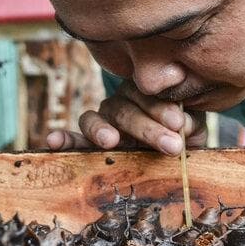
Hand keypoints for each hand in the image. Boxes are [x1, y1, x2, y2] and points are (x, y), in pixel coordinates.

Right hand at [46, 80, 206, 154]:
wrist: (175, 150)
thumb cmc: (182, 135)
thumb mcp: (191, 127)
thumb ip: (189, 123)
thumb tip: (183, 123)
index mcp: (144, 95)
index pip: (146, 96)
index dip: (160, 108)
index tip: (177, 122)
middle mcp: (120, 104)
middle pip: (124, 110)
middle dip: (146, 128)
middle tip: (169, 144)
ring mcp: (102, 122)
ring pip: (93, 119)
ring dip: (100, 130)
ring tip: (110, 141)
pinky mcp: (89, 143)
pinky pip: (73, 139)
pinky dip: (63, 140)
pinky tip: (53, 141)